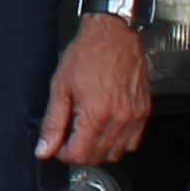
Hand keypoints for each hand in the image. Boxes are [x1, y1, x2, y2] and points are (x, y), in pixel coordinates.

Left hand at [36, 13, 150, 166]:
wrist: (115, 33)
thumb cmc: (88, 53)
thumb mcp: (60, 86)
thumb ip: (53, 122)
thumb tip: (45, 149)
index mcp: (95, 113)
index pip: (79, 154)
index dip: (64, 154)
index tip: (59, 145)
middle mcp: (118, 118)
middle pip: (97, 157)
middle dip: (80, 152)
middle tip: (70, 137)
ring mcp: (134, 116)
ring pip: (116, 153)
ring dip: (99, 150)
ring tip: (87, 131)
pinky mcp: (144, 111)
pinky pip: (133, 142)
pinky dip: (118, 142)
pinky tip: (106, 128)